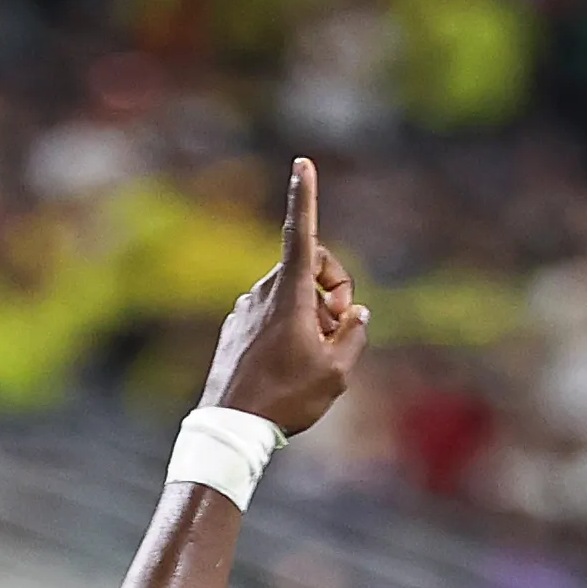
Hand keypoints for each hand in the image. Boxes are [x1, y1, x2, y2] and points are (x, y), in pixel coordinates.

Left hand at [206, 158, 366, 436]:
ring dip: (314, 314)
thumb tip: (354, 313)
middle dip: (335, 290)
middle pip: (312, 268)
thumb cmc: (287, 398)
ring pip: (294, 293)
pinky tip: (289, 364)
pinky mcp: (237, 324)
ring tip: (313, 357)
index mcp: (290, 294)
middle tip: (341, 330)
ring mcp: (247, 307)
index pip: (301, 234)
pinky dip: (293, 326)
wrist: (231, 425)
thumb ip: (354, 333)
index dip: (305, 196)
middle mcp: (265, 291)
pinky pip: (275, 312)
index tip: (302, 163)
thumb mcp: (338, 371)